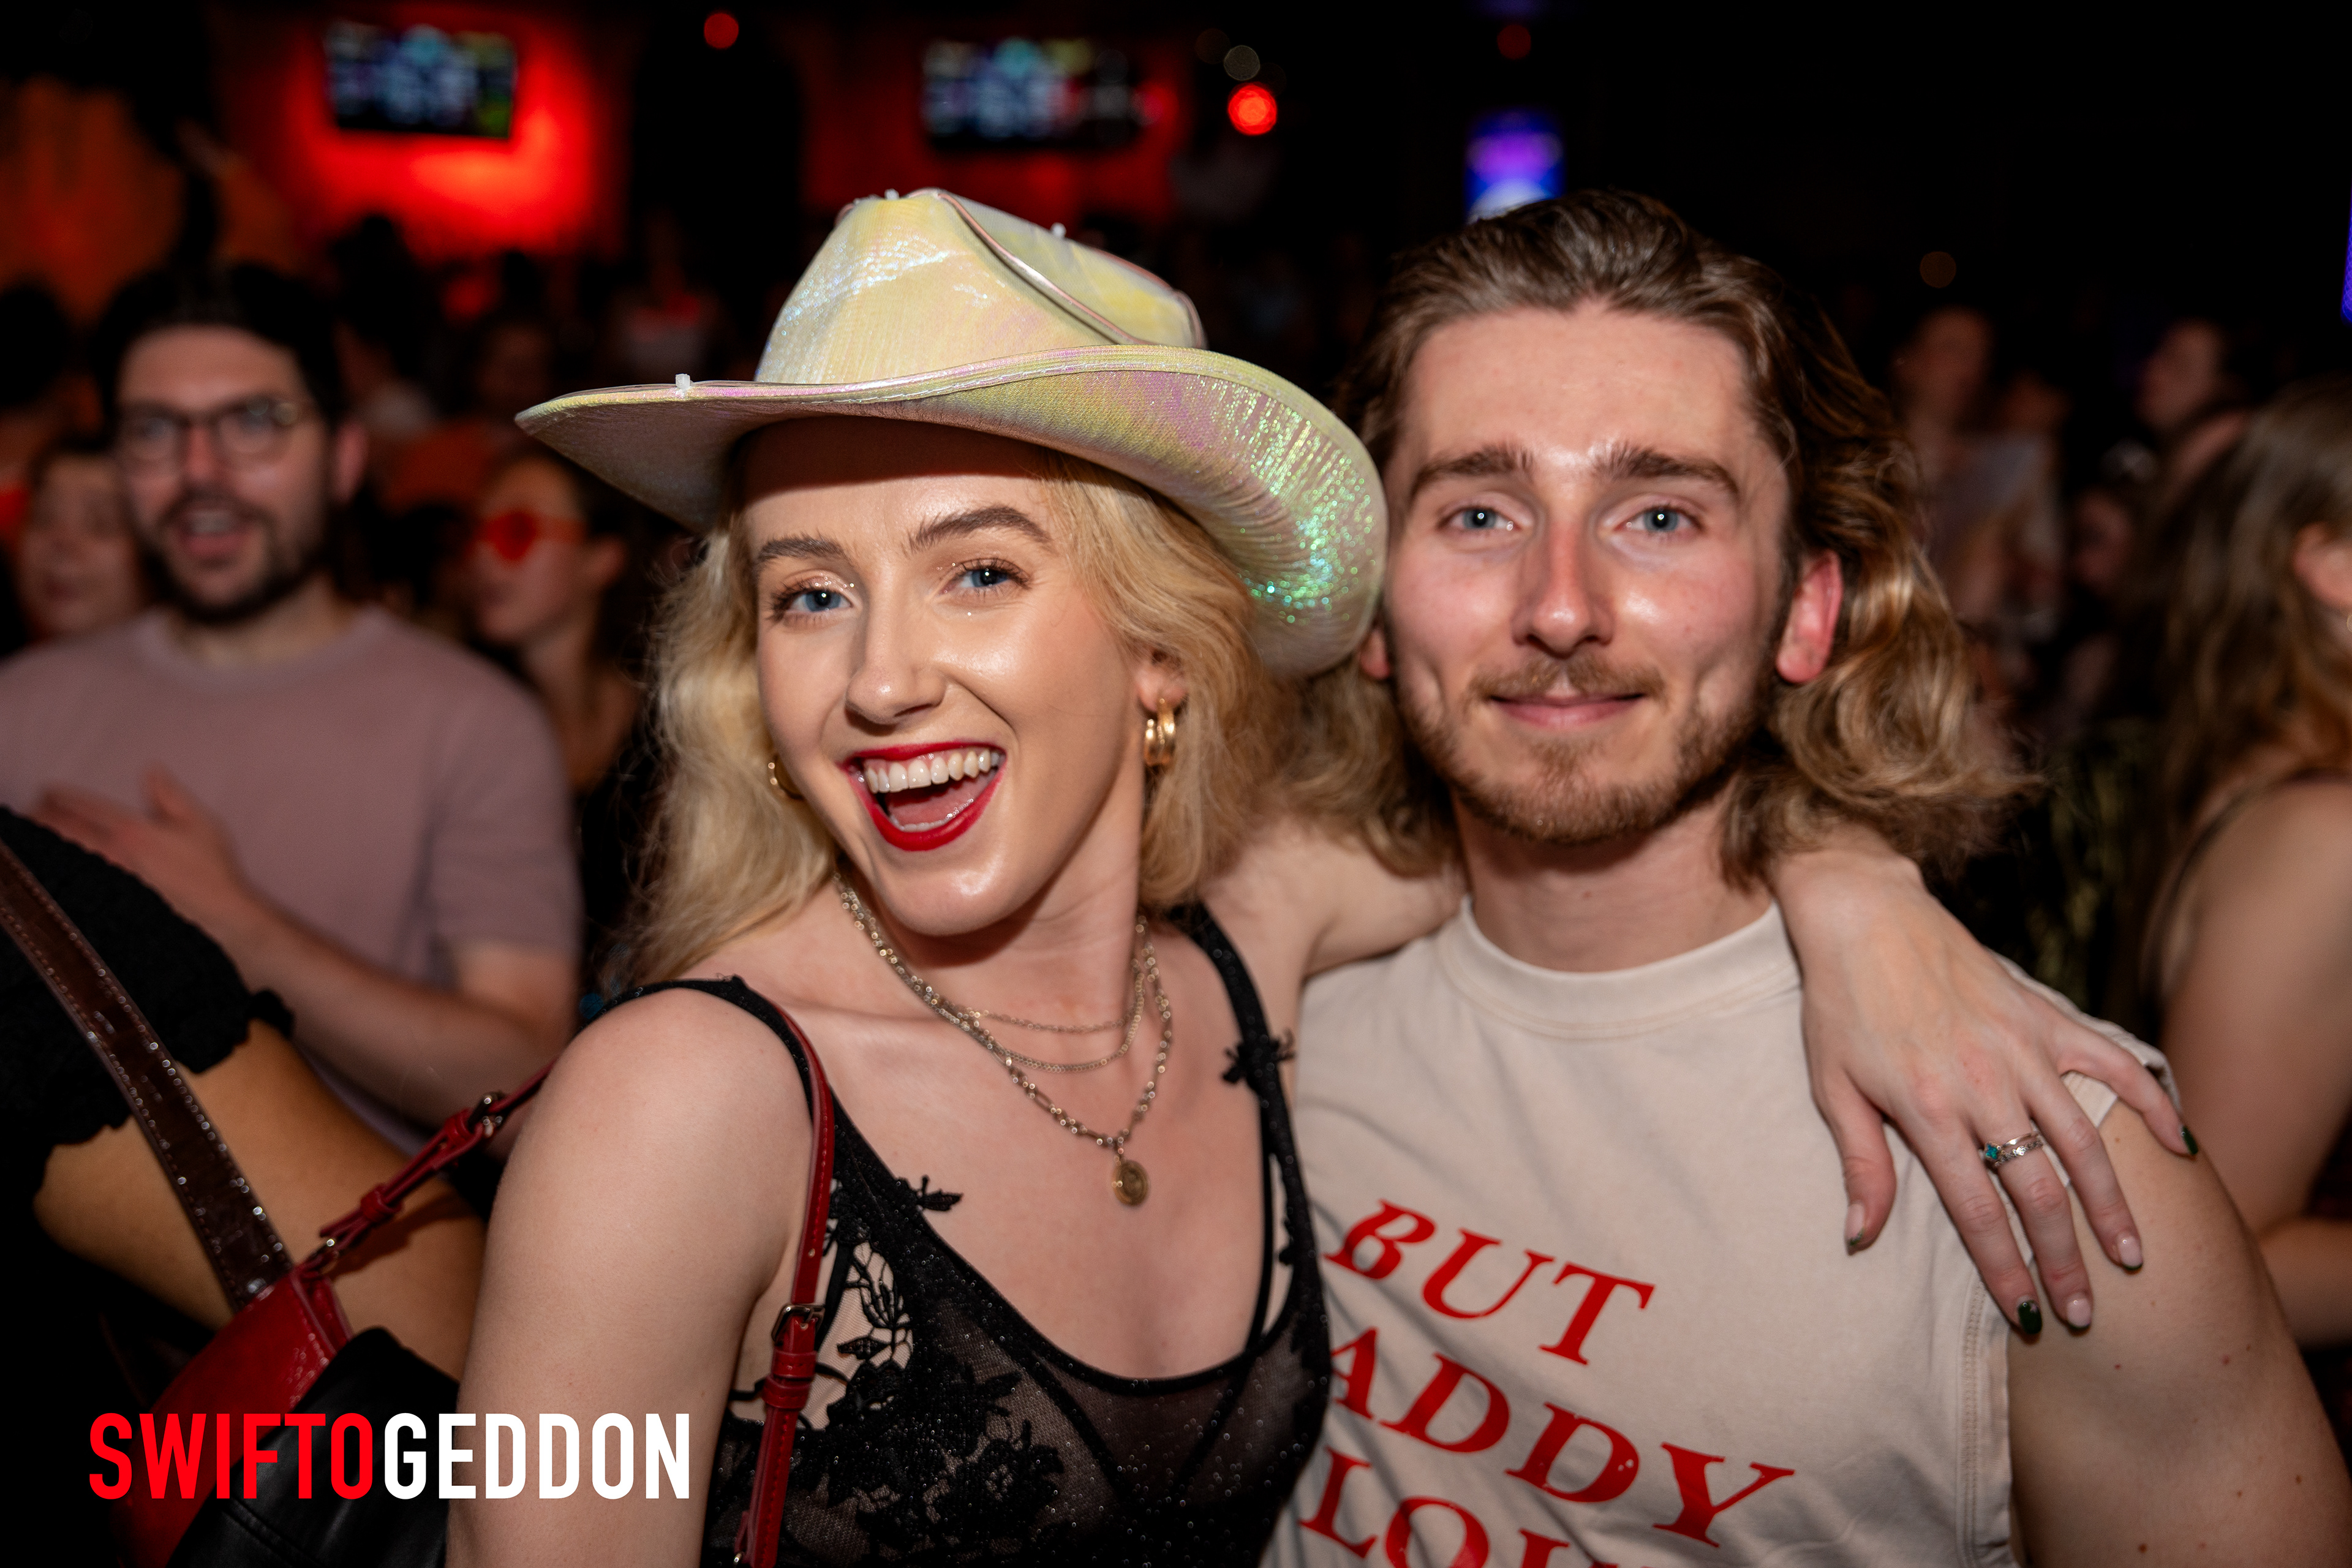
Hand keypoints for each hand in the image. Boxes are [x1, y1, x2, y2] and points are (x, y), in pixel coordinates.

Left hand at [34, 769, 271, 948]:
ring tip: (40, 830)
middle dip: (45, 816)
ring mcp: (111, 877)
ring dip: (50, 838)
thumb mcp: (199, 821)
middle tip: (36, 809)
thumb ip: (169, 795)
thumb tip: (149, 770)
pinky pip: (78, 876)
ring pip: (67, 853)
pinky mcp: (114, 894)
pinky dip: (64, 863)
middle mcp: (114, 854)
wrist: (217, 910)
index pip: (86, 807)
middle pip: (65, 831)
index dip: (62, 796)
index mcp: (132, 831)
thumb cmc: (211, 866)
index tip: (48, 790)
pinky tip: (61, 861)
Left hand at [1777, 843, 2190, 1332]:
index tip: (2028, 1315)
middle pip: (2037, 1190)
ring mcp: (2022, 1048)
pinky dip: (2150, 1101)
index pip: (1977, 1210)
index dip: (2006, 1268)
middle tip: (2086, 1310)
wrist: (1865, 916)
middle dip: (2065, 1257)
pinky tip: (2179, 1144)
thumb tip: (1861, 1237)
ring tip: (2131, 1254)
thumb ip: (1861, 1165)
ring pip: (2083, 1141)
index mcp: (1928, 1110)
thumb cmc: (1841, 1007)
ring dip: (2111, 1203)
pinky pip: (2111, 1064)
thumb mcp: (1832, 1088)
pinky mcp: (2045, 1016)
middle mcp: (1983, 1084)